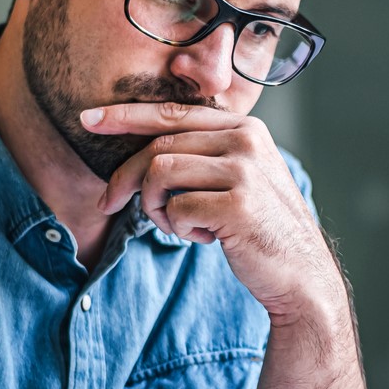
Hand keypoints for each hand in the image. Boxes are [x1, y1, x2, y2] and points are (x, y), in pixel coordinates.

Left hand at [82, 102, 343, 322]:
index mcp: (244, 127)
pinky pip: (176, 208)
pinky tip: (206, 239)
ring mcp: (245, 170)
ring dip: (154, 207)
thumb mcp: (238, 178)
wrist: (301, 274)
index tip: (88, 119)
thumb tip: (142, 152)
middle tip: (109, 203)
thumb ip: (203, 155)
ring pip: (160, 173)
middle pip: (158, 146)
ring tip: (178, 226)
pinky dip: (179, 229)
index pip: (172, 114)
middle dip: (126, 178)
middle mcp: (246, 140)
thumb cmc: (259, 229)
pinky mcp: (239, 204)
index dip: (125, 115)